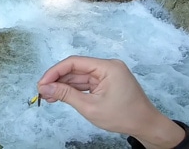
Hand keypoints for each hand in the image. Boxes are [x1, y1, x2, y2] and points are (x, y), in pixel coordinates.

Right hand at [37, 56, 184, 148]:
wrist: (146, 125)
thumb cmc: (124, 116)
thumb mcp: (90, 107)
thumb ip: (66, 95)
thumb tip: (45, 88)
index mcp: (107, 67)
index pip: (74, 62)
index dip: (55, 71)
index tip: (42, 83)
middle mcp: (108, 66)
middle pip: (76, 68)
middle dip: (57, 80)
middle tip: (42, 92)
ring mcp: (108, 74)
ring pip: (79, 76)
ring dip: (64, 86)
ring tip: (48, 97)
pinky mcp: (107, 82)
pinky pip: (86, 82)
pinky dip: (74, 89)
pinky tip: (61, 96)